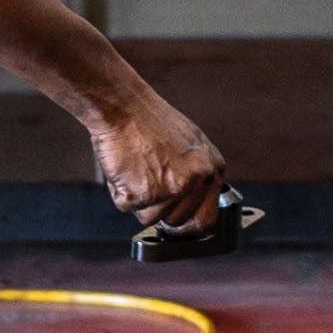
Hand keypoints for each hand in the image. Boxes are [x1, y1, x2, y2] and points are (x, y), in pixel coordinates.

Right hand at [90, 95, 227, 236]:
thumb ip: (196, 176)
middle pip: (177, 223)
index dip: (187, 225)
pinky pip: (127, 208)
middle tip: (147, 183)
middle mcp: (197, 181)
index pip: (208, 219)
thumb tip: (190, 205)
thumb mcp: (191, 144)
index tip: (175, 225)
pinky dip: (120, 192)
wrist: (124, 107)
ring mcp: (171, 189)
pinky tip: (125, 167)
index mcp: (212, 169)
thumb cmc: (150, 121)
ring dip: (138, 200)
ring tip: (136, 169)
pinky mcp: (144, 194)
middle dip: (159, 211)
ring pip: (150, 218)